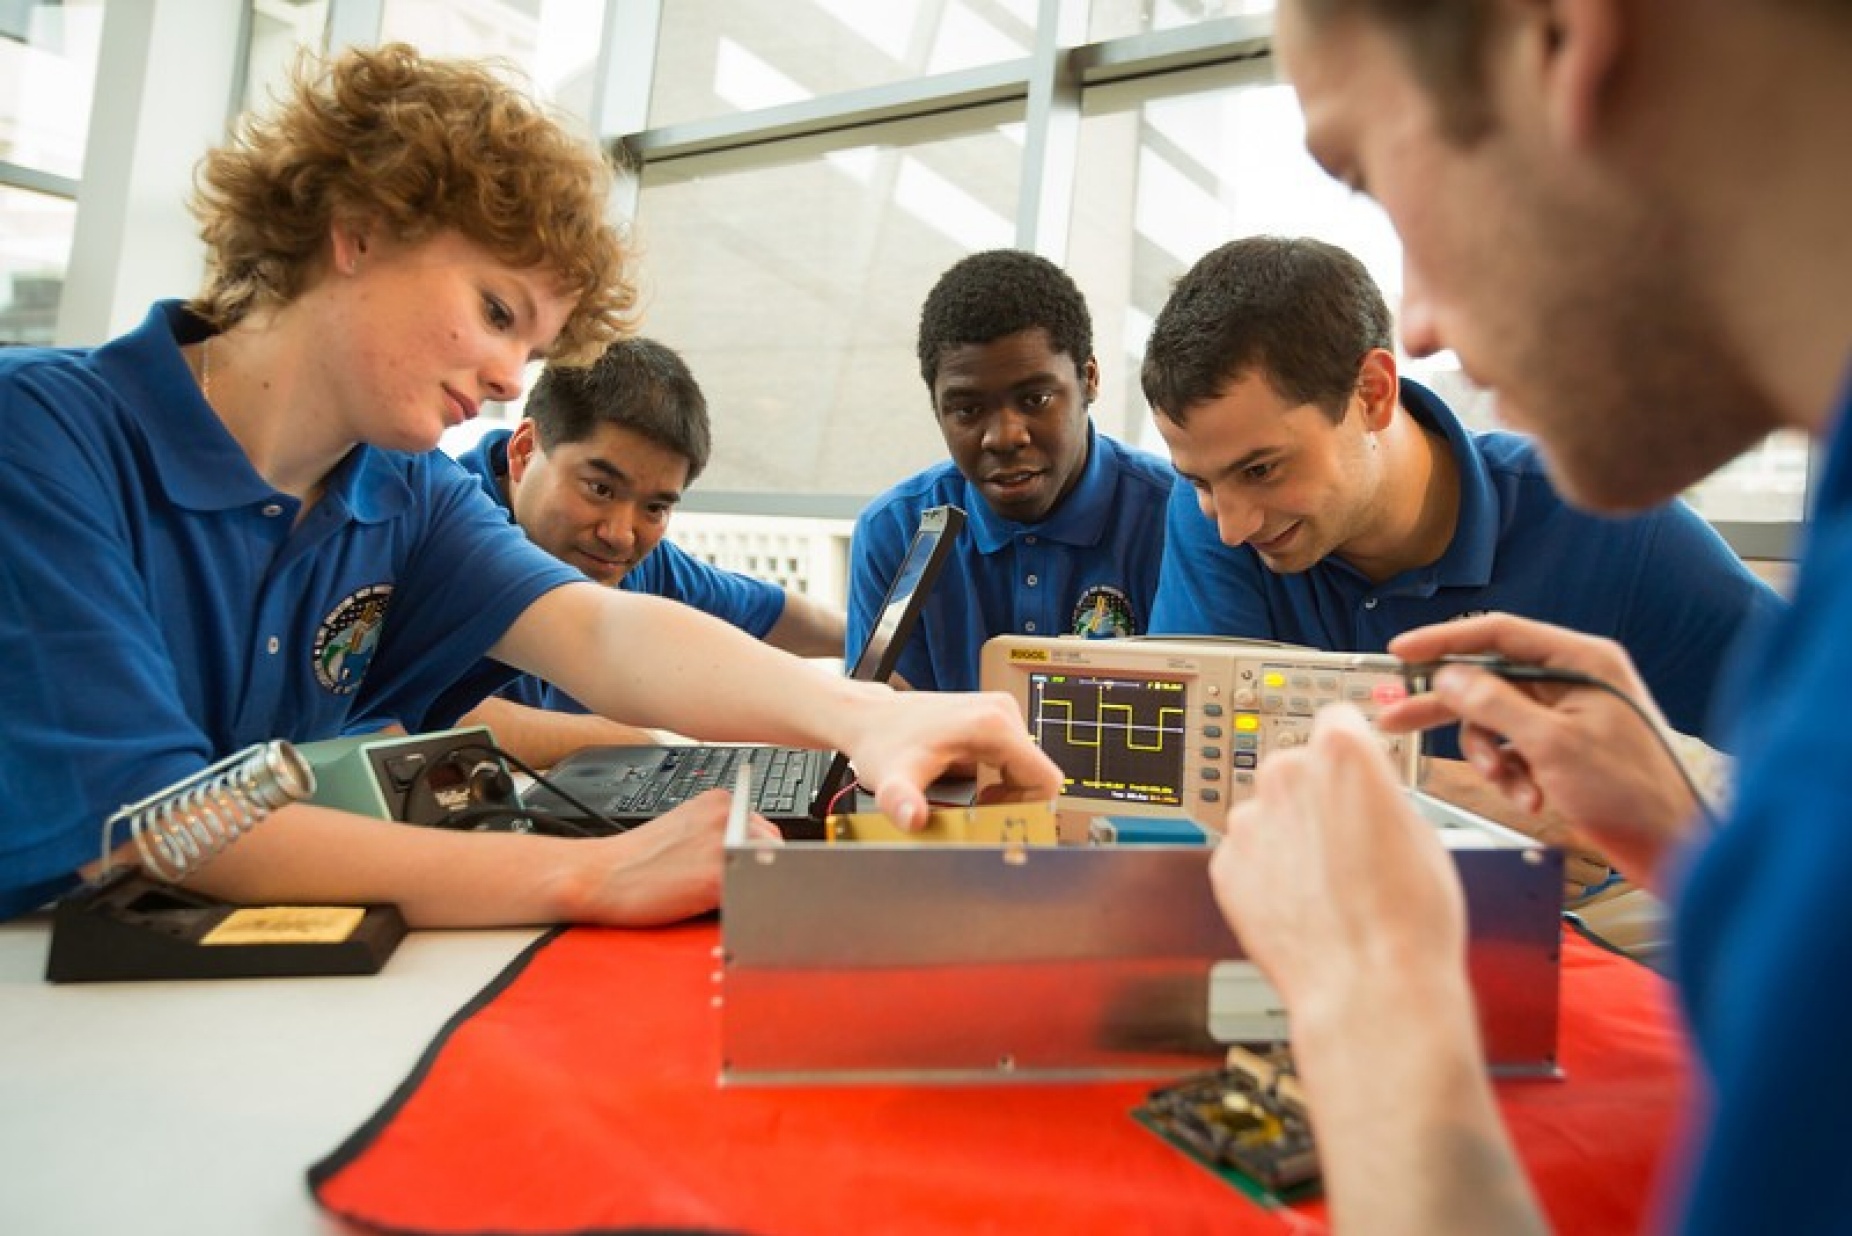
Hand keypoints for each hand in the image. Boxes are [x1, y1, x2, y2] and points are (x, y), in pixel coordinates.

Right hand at [574, 788, 780, 926]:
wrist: (599, 875)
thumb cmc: (637, 860)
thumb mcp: (686, 830)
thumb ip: (722, 834)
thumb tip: (760, 856)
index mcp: (720, 801)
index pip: (765, 831)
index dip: (759, 858)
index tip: (752, 873)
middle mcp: (728, 815)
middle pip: (773, 850)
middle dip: (761, 873)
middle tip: (736, 891)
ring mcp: (724, 844)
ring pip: (768, 872)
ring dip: (755, 889)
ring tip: (724, 901)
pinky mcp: (716, 878)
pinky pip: (751, 895)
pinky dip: (745, 907)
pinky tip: (720, 912)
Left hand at [843, 688, 1061, 829]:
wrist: (869, 718)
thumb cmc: (881, 743)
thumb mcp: (890, 778)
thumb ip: (902, 802)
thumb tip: (913, 819)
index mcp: (994, 725)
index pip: (1046, 780)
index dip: (1027, 811)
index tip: (995, 822)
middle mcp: (1003, 714)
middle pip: (1036, 777)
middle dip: (1013, 805)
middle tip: (977, 818)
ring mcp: (999, 715)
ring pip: (1025, 772)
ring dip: (1005, 796)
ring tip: (970, 805)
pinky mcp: (993, 722)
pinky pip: (1012, 764)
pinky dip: (998, 785)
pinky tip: (969, 792)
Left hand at [1212, 706, 1467, 1018]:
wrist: (1370, 988)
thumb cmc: (1409, 919)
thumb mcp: (1422, 832)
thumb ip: (1379, 794)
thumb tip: (1365, 794)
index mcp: (1341, 754)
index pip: (1337, 718)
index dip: (1350, 747)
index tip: (1351, 762)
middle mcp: (1285, 775)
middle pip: (1296, 767)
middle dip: (1316, 795)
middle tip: (1348, 842)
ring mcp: (1249, 822)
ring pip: (1268, 814)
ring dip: (1289, 836)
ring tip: (1328, 884)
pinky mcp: (1225, 866)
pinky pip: (1248, 856)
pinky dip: (1267, 874)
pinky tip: (1303, 905)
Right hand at [1382, 614, 1698, 889]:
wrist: (1673, 846)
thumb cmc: (1632, 790)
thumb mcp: (1553, 744)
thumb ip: (1495, 704)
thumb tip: (1449, 677)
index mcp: (1581, 660)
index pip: (1499, 634)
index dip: (1445, 641)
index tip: (1402, 653)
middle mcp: (1573, 680)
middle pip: (1489, 678)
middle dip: (1448, 706)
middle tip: (1396, 717)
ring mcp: (1568, 716)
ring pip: (1496, 721)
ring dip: (1490, 757)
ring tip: (1506, 784)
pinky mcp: (1563, 749)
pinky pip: (1514, 750)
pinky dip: (1513, 775)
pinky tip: (1530, 798)